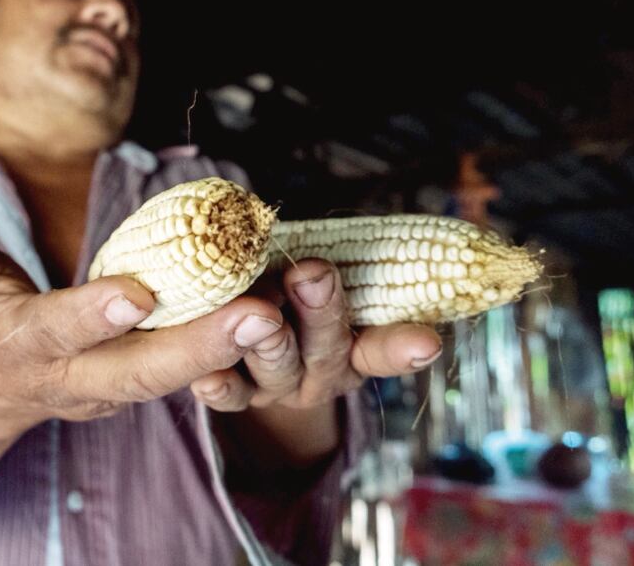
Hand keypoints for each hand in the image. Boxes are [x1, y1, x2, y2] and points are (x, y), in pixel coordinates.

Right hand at [0, 181, 299, 432]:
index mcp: (25, 347)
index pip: (58, 331)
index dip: (94, 315)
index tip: (138, 294)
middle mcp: (75, 378)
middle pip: (140, 370)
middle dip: (200, 346)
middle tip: (258, 315)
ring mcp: (113, 389)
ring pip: (175, 376)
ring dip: (229, 349)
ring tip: (280, 313)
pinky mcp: (139, 386)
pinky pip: (187, 369)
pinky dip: (229, 347)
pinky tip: (275, 313)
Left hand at [187, 258, 441, 464]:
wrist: (233, 301)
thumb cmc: (282, 267)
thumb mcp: (310, 257)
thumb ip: (322, 257)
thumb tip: (326, 239)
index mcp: (353, 342)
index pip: (382, 347)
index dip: (401, 347)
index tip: (425, 342)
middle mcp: (319, 370)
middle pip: (327, 352)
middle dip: (321, 312)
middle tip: (311, 273)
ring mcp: (275, 384)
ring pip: (278, 369)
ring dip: (268, 339)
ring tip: (259, 312)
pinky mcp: (231, 390)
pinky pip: (228, 394)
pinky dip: (220, 386)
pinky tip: (208, 379)